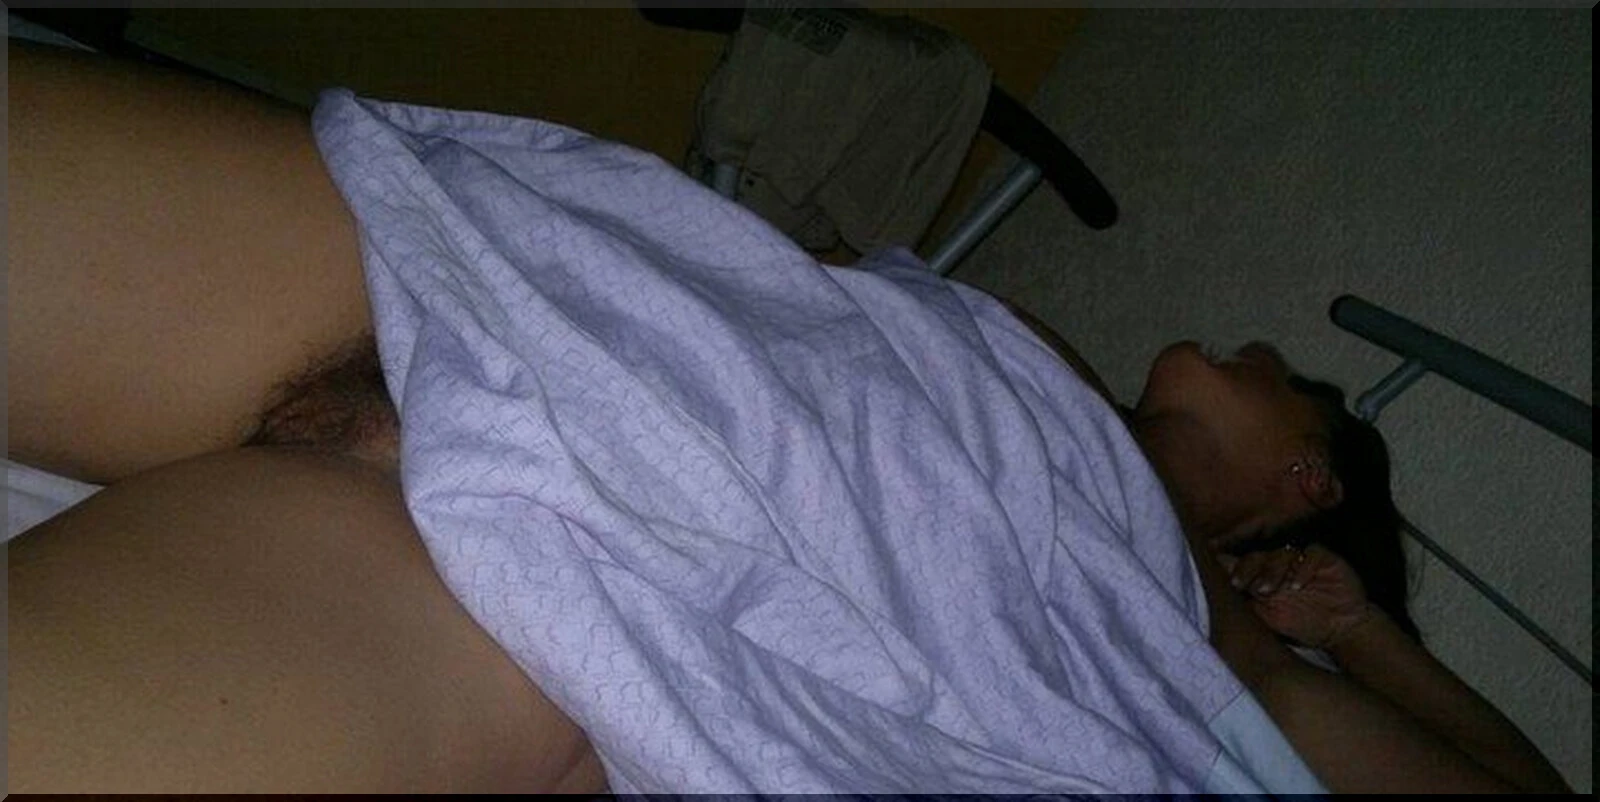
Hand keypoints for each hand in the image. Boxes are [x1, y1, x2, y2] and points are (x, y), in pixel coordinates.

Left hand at [1217, 543, 1376, 650]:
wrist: (1342, 630)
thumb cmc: (1301, 625)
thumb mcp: (1268, 619)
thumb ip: (1245, 606)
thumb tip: (1213, 600)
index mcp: (1260, 576)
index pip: (1240, 562)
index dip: (1226, 564)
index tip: (1211, 573)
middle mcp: (1278, 565)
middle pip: (1257, 556)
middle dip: (1247, 569)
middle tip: (1242, 585)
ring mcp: (1301, 560)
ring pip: (1281, 554)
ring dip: (1272, 571)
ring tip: (1268, 590)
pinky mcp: (1325, 559)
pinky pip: (1311, 554)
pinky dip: (1303, 568)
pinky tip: (1297, 584)